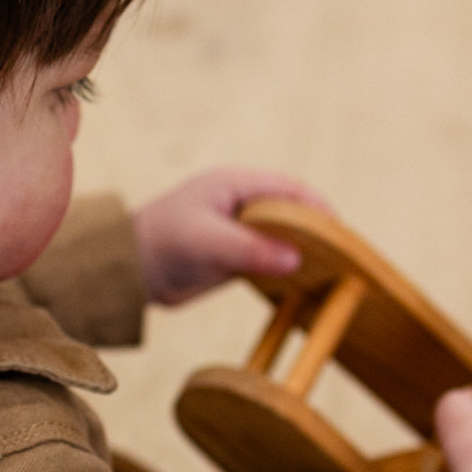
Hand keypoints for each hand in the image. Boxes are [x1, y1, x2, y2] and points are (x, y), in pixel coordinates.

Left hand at [132, 168, 330, 306]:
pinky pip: (271, 258)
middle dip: (318, 233)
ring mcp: (241, 229)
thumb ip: (249, 250)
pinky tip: (307, 287)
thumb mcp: (206, 244)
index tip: (341, 235)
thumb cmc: (160, 243)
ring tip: (335, 276)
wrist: (125, 271)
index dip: (318, 210)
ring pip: (285, 237)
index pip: (290, 190)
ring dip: (306, 253)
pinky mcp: (237, 255)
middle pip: (294, 213)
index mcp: (236, 184)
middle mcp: (243, 203)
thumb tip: (295, 260)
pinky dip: (289, 269)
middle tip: (346, 260)